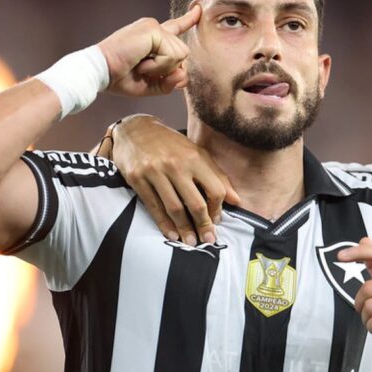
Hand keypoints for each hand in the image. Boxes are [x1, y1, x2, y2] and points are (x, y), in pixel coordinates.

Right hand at [98, 5, 200, 96]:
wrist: (100, 72)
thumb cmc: (119, 77)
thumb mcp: (150, 85)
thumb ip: (170, 82)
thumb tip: (183, 74)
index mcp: (152, 38)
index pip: (175, 28)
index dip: (189, 19)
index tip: (199, 9)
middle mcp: (154, 28)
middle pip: (183, 54)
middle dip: (167, 69)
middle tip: (142, 69)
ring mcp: (153, 27)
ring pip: (180, 55)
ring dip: (162, 68)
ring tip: (140, 65)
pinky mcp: (153, 29)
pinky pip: (172, 55)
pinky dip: (159, 65)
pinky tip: (142, 63)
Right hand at [112, 115, 240, 244]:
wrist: (135, 130)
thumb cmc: (170, 144)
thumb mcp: (196, 153)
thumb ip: (217, 176)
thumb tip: (236, 201)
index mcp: (194, 158)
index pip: (215, 189)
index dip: (218, 209)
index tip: (217, 221)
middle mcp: (175, 165)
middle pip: (195, 202)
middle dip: (203, 225)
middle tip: (208, 240)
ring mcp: (155, 172)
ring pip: (174, 208)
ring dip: (184, 228)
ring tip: (190, 242)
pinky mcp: (137, 179)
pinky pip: (153, 206)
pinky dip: (163, 223)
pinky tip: (171, 234)